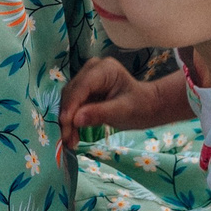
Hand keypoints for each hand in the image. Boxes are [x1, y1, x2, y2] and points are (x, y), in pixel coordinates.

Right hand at [59, 57, 184, 154]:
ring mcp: (85, 78)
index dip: (71, 105)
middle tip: (67, 139)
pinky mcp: (83, 90)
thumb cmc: (140, 107)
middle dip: (67, 116)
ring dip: (67, 121)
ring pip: (68, 100)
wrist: (146, 106)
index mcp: (104, 69)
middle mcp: (91, 69)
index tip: (65, 124)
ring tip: (70, 141)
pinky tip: (72, 135)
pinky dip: (70, 120)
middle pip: (71, 93)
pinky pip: (71, 105)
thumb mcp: (122, 112)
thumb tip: (75, 119)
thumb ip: (99, 113)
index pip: (82, 87)